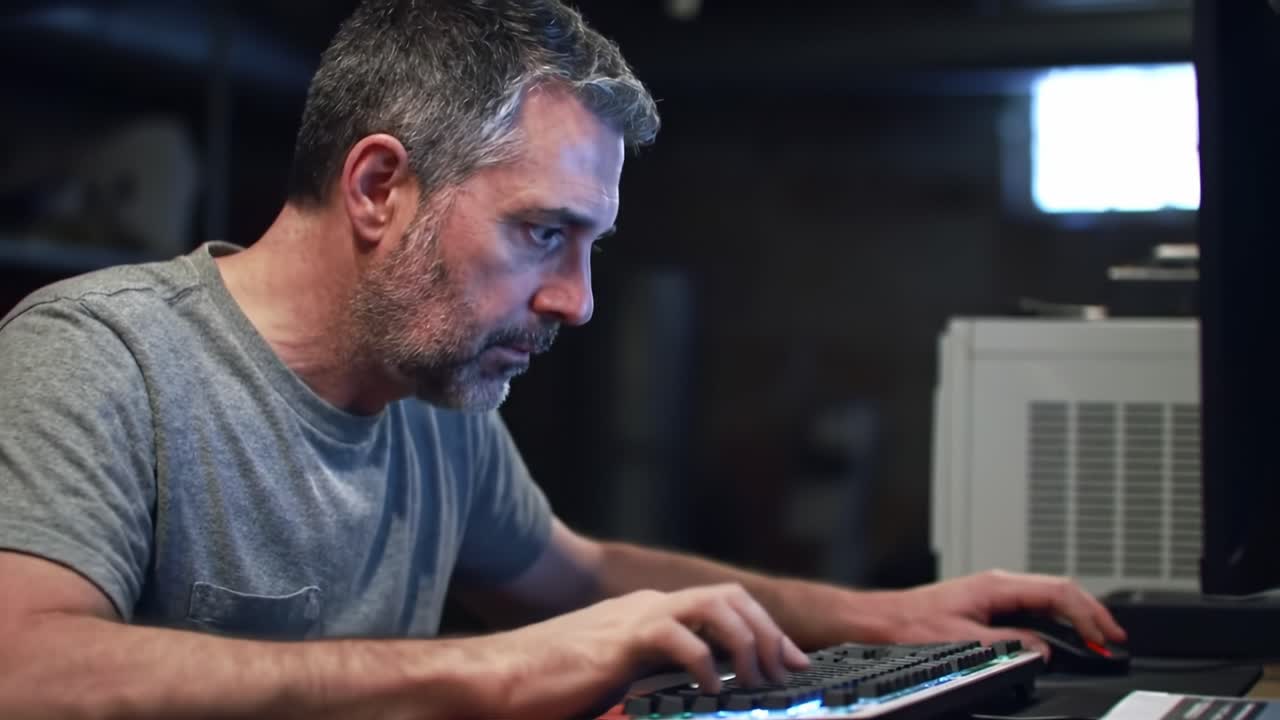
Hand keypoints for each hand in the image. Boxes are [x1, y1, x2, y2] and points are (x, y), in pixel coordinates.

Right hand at [481, 584, 809, 717]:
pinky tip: (709, 691)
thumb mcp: (618, 677)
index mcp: (649, 615)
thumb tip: (699, 694)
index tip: (790, 662)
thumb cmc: (549, 684)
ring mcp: (633, 619)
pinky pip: (677, 638)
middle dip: (769, 632)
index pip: (722, 605)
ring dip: (748, 642)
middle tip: (787, 671)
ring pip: (714, 606)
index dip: (764, 629)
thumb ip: (655, 676)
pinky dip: (705, 663)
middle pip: (729, 597)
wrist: (496, 677)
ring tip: (756, 680)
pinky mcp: (618, 642)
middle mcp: (648, 607)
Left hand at [870, 570, 1125, 656]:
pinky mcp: (987, 605)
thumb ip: (1006, 643)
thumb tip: (1042, 649)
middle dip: (1091, 614)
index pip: (1057, 591)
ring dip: (1075, 618)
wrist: (880, 620)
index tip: (1106, 635)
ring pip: (1048, 599)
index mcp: (996, 585)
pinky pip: (1033, 608)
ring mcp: (993, 593)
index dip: (1088, 613)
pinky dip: (1056, 621)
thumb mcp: (962, 639)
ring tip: (1097, 639)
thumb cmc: (909, 624)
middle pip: (1059, 591)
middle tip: (1114, 639)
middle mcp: (998, 584)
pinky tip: (1063, 635)